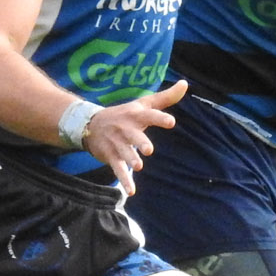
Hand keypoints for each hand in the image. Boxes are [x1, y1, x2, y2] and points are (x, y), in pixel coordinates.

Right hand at [82, 78, 188, 195]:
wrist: (90, 124)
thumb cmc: (124, 114)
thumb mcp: (143, 103)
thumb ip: (166, 97)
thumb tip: (185, 83)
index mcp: (136, 115)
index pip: (149, 115)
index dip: (159, 118)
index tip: (171, 122)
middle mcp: (126, 129)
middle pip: (134, 136)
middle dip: (140, 142)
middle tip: (148, 150)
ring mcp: (117, 143)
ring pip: (124, 153)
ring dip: (130, 159)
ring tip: (138, 166)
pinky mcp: (111, 156)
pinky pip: (118, 169)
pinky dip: (124, 180)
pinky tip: (131, 191)